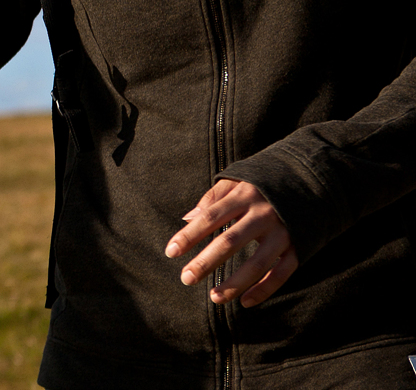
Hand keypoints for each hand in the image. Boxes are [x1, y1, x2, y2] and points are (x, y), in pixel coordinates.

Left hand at [166, 179, 296, 306]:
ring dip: (235, 282)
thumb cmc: (262, 185)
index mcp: (244, 195)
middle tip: (186, 278)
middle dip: (207, 261)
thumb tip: (187, 217)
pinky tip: (245, 302)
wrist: (312, 182)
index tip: (171, 251)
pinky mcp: (299, 246)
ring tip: (214, 298)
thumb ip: (212, 198)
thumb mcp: (237, 181)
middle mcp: (263, 214)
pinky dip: (265, 289)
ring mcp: (283, 231)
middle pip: (231, 241)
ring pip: (258, 262)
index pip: (210, 216)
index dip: (190, 234)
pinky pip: (282, 273)